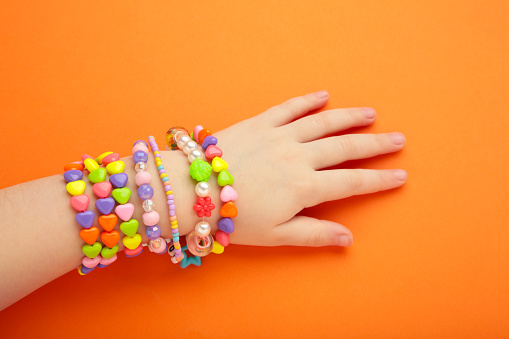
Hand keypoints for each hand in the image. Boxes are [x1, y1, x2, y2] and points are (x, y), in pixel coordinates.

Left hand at [214, 90, 406, 246]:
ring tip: (371, 114)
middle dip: (375, 144)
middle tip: (398, 138)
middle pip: (345, 148)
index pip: (352, 182)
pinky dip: (308, 100)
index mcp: (304, 187)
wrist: (192, 189)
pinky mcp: (261, 122)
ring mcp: (280, 135)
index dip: (379, 180)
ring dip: (349, 117)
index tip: (401, 175)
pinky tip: (324, 95)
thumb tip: (348, 239)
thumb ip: (314, 234)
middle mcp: (298, 157)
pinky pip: (290, 107)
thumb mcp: (275, 235)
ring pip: (323, 123)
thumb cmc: (233, 217)